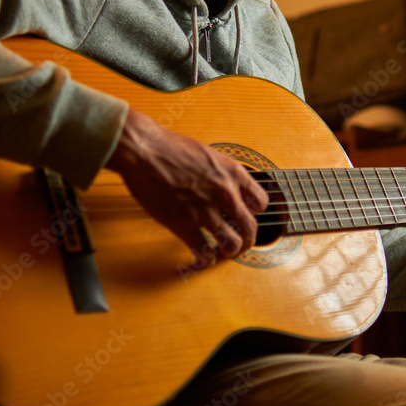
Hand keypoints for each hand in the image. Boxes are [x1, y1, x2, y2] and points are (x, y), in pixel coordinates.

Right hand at [106, 109, 267, 267]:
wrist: (145, 151)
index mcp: (233, 173)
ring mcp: (206, 212)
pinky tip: (204, 256)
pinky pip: (204, 251)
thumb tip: (228, 187)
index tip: (246, 215)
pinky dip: (206, 258)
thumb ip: (222, 174)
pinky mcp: (184, 225)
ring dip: (230, 251)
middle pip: (250, 228)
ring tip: (224, 251)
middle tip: (242, 243)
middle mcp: (225, 194)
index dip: (254, 212)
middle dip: (248, 240)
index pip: (260, 202)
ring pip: (232, 244)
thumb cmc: (170, 147)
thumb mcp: (209, 155)